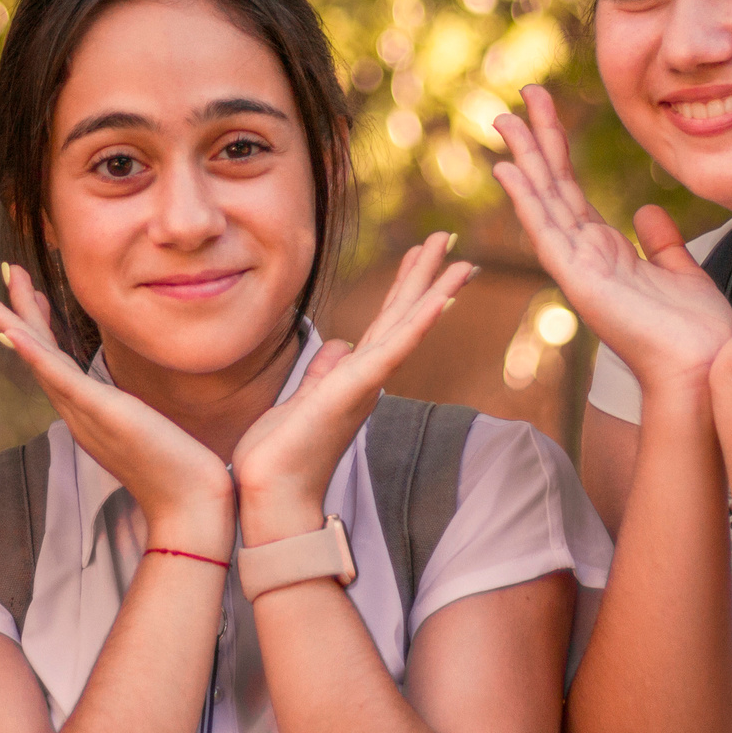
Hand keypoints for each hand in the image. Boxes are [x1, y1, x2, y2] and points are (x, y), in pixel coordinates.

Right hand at [0, 266, 235, 558]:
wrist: (190, 508)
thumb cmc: (181, 473)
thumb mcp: (152, 432)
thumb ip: (137, 417)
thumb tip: (142, 408)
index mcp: (89, 416)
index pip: (56, 365)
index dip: (40, 330)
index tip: (31, 299)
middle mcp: (79, 416)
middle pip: (40, 358)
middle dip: (19, 316)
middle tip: (6, 277)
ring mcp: (86, 415)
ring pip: (41, 363)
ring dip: (16, 325)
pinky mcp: (101, 413)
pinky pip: (59, 377)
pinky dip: (34, 353)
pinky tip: (13, 332)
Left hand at [230, 233, 474, 541]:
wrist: (271, 495)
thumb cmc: (281, 455)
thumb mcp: (300, 400)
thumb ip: (323, 372)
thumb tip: (339, 345)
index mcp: (355, 377)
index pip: (386, 322)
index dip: (404, 286)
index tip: (420, 253)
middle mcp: (368, 377)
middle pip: (403, 314)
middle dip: (426, 274)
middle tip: (447, 237)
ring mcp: (365, 383)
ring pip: (406, 326)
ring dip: (434, 290)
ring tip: (460, 259)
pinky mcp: (354, 390)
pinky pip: (393, 349)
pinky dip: (417, 323)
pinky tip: (439, 299)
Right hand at [492, 85, 731, 405]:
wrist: (705, 371)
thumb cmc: (697, 333)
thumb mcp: (681, 271)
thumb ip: (661, 241)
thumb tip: (646, 210)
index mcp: (605, 251)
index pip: (571, 189)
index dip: (557, 148)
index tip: (544, 109)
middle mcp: (584, 255)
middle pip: (551, 186)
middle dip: (535, 140)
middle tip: (517, 98)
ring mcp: (577, 267)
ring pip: (543, 200)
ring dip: (524, 159)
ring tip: (505, 119)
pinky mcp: (578, 280)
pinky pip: (545, 231)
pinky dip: (525, 199)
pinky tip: (508, 169)